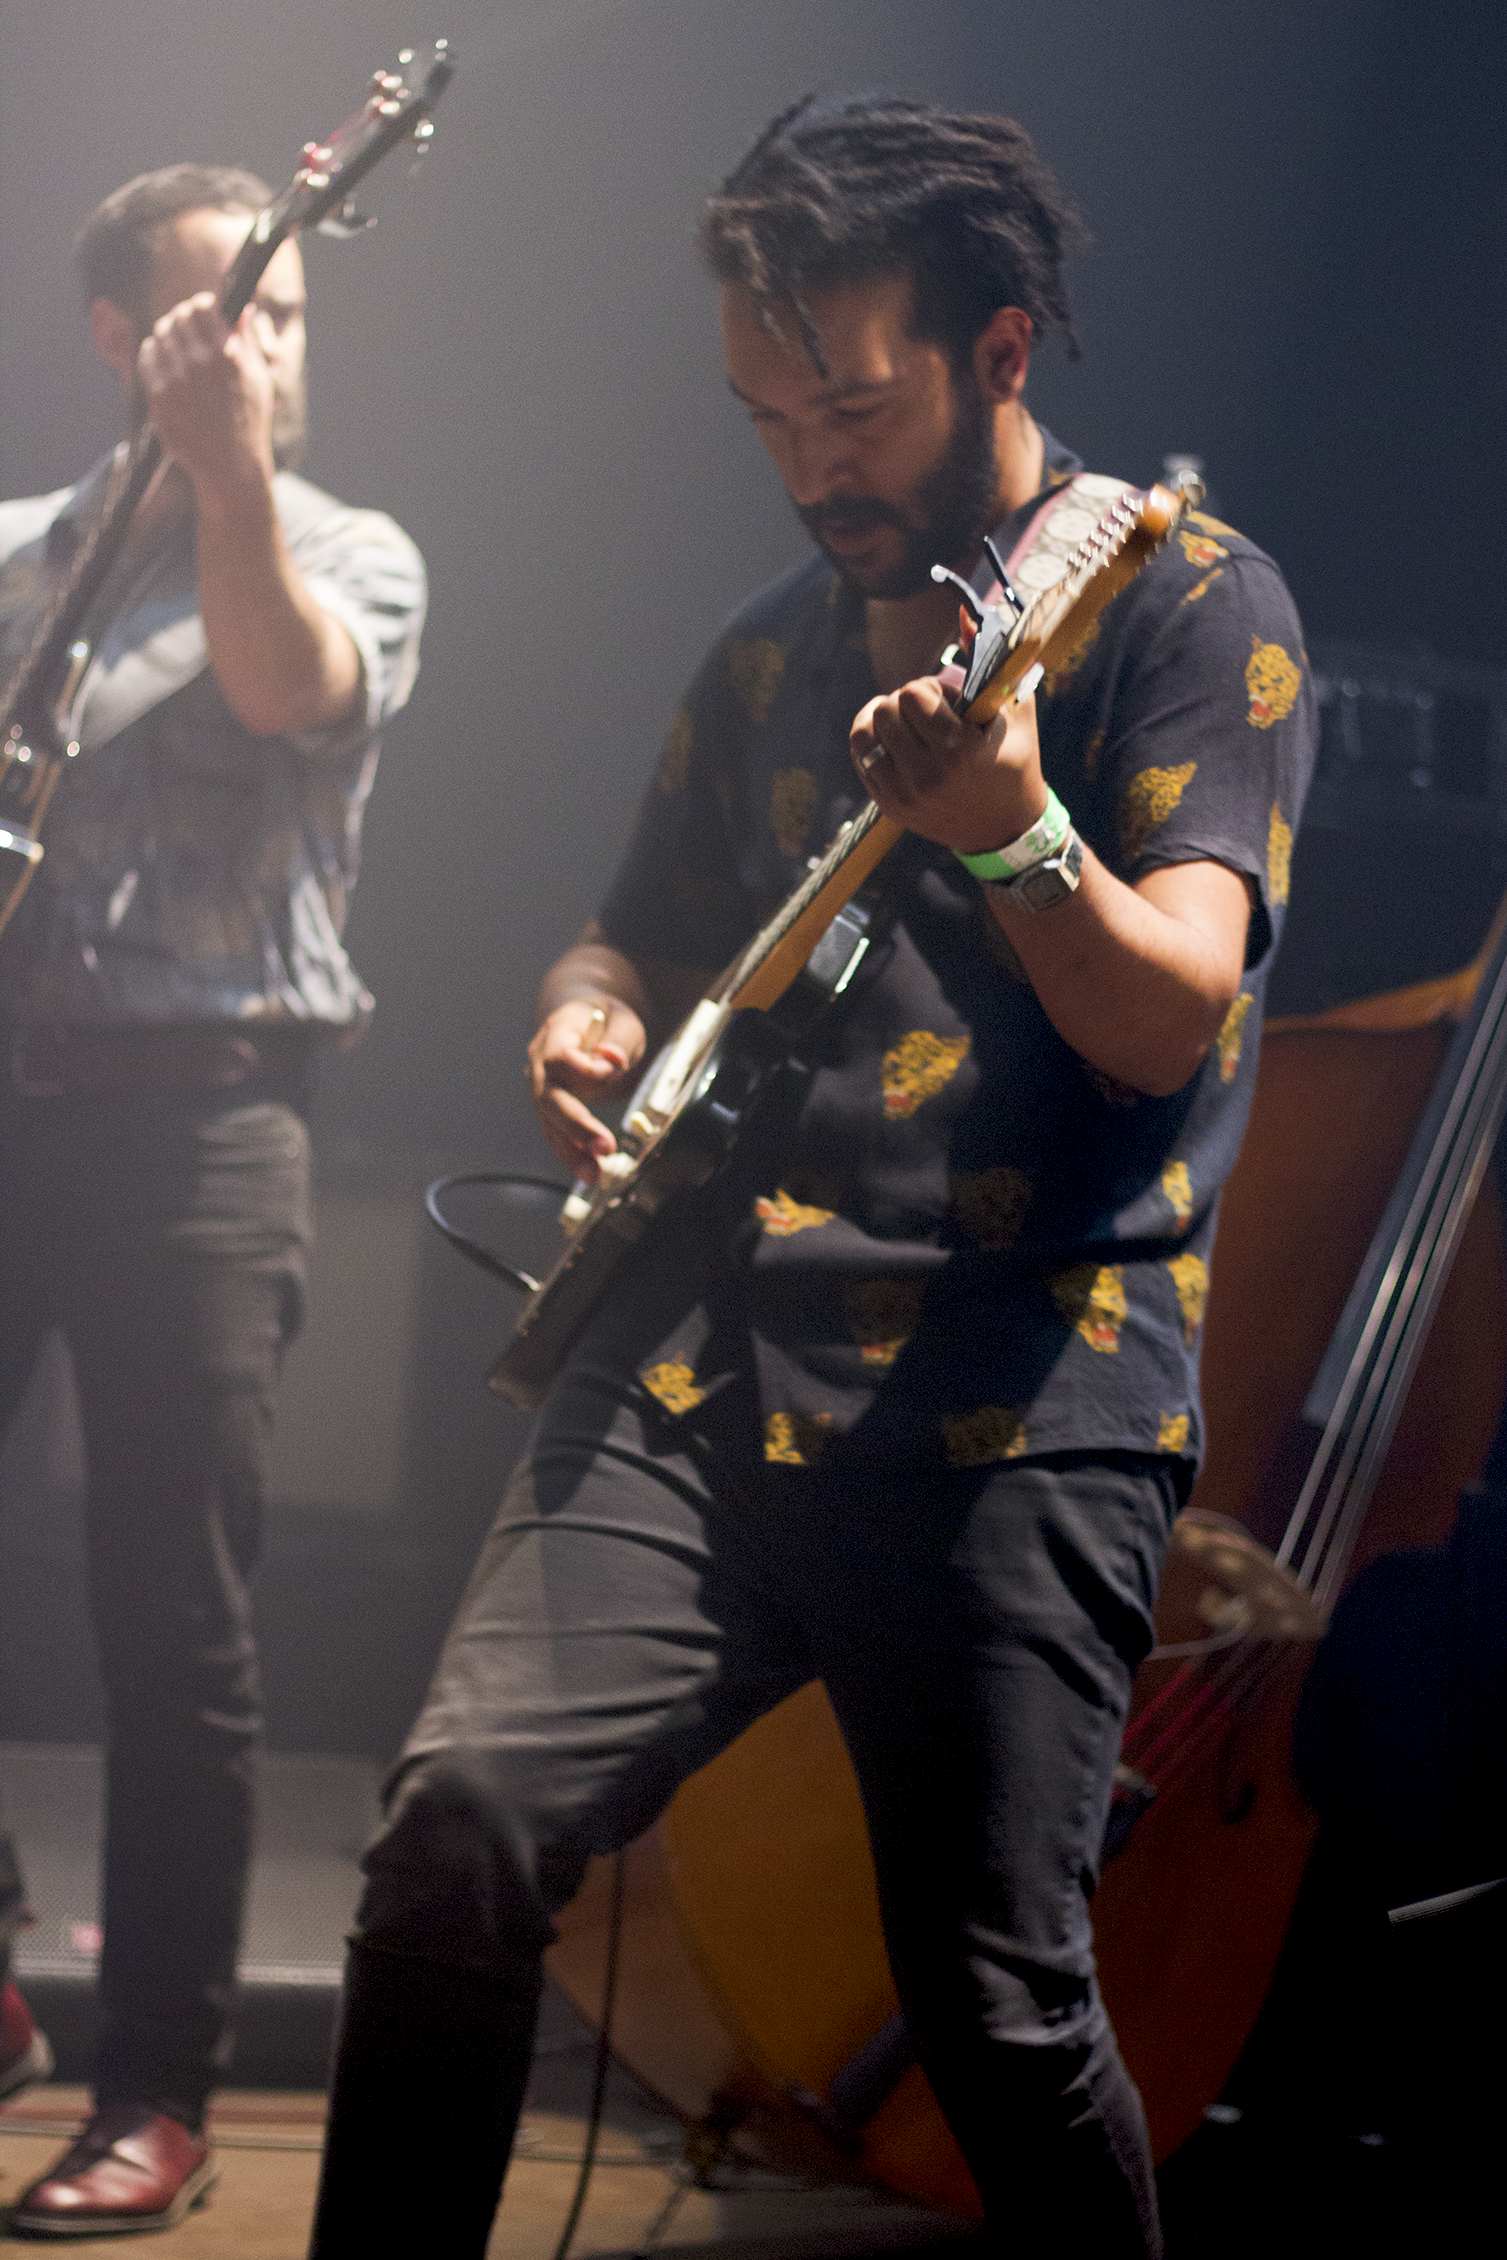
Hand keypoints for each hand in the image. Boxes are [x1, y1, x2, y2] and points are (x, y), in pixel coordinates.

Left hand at [138, 294, 275, 494]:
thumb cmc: (248, 421)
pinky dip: (152, 353)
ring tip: (175, 350)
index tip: (201, 314)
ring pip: (161, 333)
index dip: (200, 306)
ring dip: (167, 336)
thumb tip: (244, 307)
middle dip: (182, 320)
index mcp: (229, 354)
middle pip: (179, 317)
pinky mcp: (160, 394)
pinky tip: (163, 363)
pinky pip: (146, 355)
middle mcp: (202, 362)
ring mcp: (178, 378)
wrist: (230, 464)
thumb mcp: (260, 379)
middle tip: (185, 332)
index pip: (202, 307)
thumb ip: (248, 340)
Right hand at [526, 996, 646, 1179]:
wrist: (587, 1021)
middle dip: (576, 1125)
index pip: (560, 1056)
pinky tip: (589, 1171)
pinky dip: (572, 1154)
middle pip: (549, 1097)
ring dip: (571, 1151)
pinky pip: (557, 1134)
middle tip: (604, 1146)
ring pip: (549, 1123)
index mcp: (556, 1032)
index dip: (585, 1069)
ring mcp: (542, 1087)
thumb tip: (612, 1060)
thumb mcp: (621, 1019)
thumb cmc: (606, 1020)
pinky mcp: (551, 1108)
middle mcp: (540, 1062)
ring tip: (594, 1174)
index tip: (615, 1071)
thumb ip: (618, 1039)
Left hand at [850, 672, 1047, 854]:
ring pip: (864, 733)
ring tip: (904, 724)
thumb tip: (966, 615)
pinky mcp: (889, 806)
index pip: (913, 693)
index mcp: (960, 750)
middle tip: (926, 715)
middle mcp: (929, 775)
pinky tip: (893, 742)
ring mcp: (905, 794)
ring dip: (883, 720)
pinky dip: (872, 743)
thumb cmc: (1014, 759)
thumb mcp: (1014, 709)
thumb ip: (990, 661)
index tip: (946, 702)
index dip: (929, 689)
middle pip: (885, 710)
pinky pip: (860, 758)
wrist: (1005, 827)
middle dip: (906, 703)